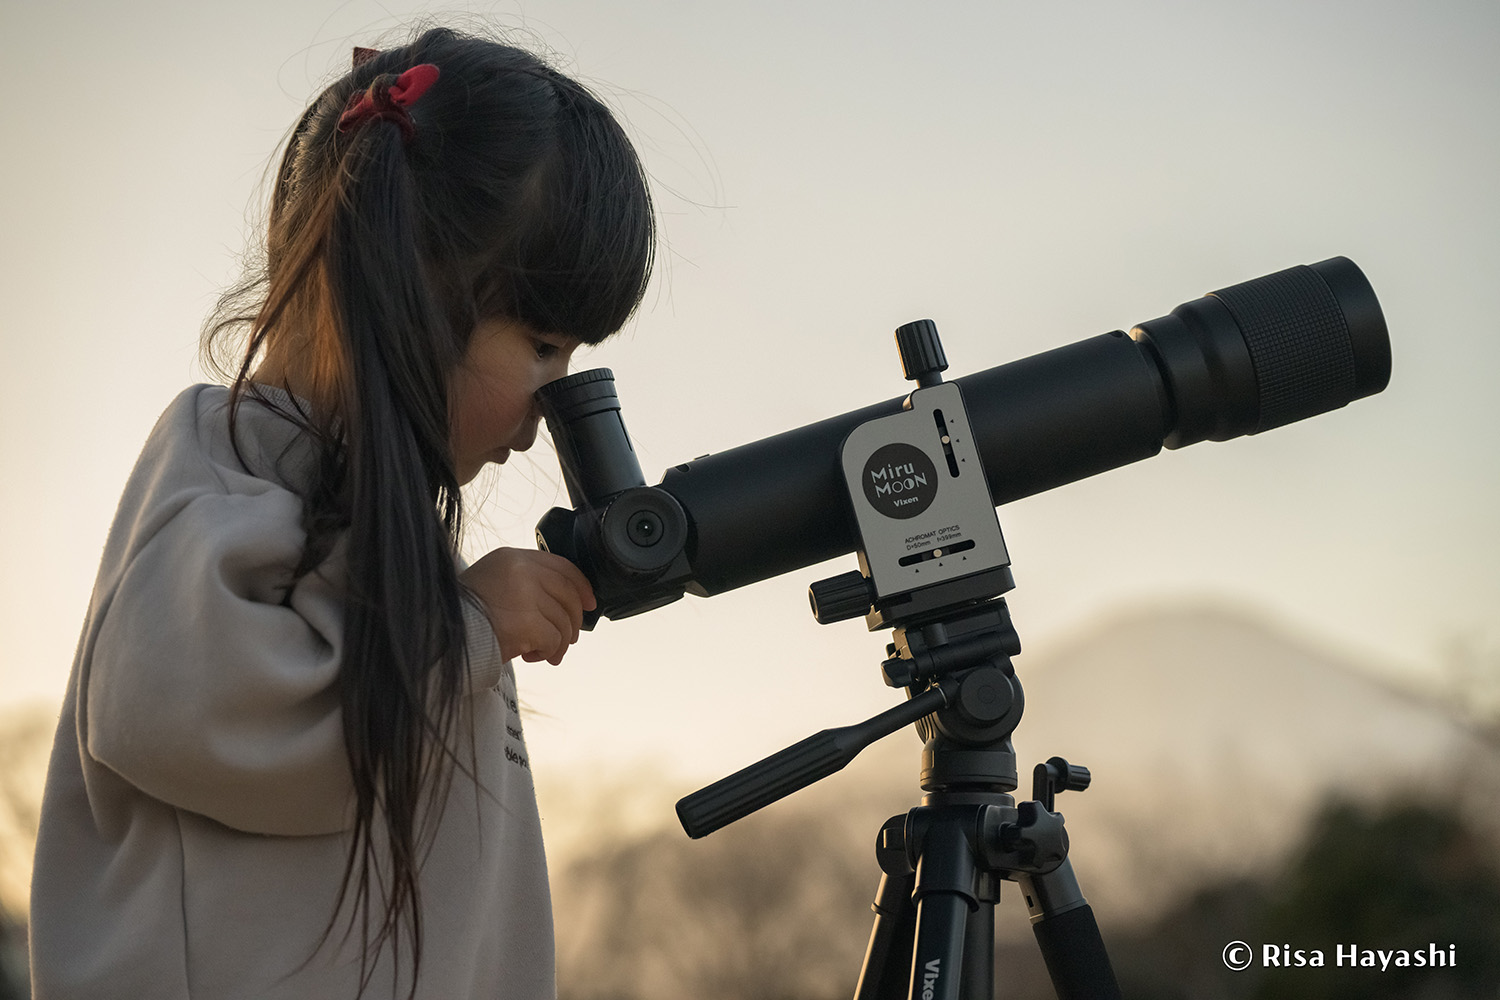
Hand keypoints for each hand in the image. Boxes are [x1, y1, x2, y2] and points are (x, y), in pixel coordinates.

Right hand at [460, 548, 595, 664]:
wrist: (440, 634)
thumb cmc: (463, 614)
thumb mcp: (491, 582)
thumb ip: (523, 583)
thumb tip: (561, 603)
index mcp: (511, 557)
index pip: (561, 565)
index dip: (581, 586)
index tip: (589, 602)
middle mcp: (520, 570)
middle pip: (568, 594)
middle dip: (574, 620)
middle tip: (568, 638)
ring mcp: (524, 595)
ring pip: (563, 621)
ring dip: (559, 642)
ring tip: (545, 653)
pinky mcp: (527, 622)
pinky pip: (554, 639)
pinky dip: (549, 652)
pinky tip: (533, 656)